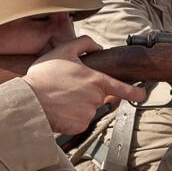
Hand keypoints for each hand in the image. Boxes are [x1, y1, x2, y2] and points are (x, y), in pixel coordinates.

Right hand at [22, 36, 145, 134]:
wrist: (28, 100)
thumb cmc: (44, 75)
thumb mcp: (63, 51)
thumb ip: (84, 44)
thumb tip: (98, 47)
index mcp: (96, 80)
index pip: (123, 89)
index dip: (135, 92)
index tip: (142, 94)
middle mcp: (95, 98)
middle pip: (98, 98)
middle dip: (87, 94)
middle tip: (67, 89)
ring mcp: (88, 113)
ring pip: (88, 110)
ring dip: (78, 105)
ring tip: (60, 98)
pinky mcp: (79, 126)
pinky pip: (79, 121)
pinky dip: (71, 117)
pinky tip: (60, 109)